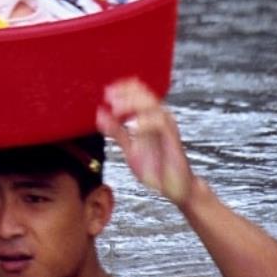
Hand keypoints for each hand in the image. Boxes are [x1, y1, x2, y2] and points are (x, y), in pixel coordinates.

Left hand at [96, 78, 193, 205]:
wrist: (176, 187)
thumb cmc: (156, 167)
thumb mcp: (130, 148)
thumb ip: (116, 131)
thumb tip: (100, 114)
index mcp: (149, 118)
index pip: (139, 94)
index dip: (123, 89)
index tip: (107, 90)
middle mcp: (159, 119)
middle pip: (145, 96)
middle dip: (126, 93)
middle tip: (109, 96)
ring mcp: (167, 129)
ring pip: (153, 106)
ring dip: (134, 104)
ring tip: (116, 108)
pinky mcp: (173, 140)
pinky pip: (162, 125)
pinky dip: (146, 122)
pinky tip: (134, 126)